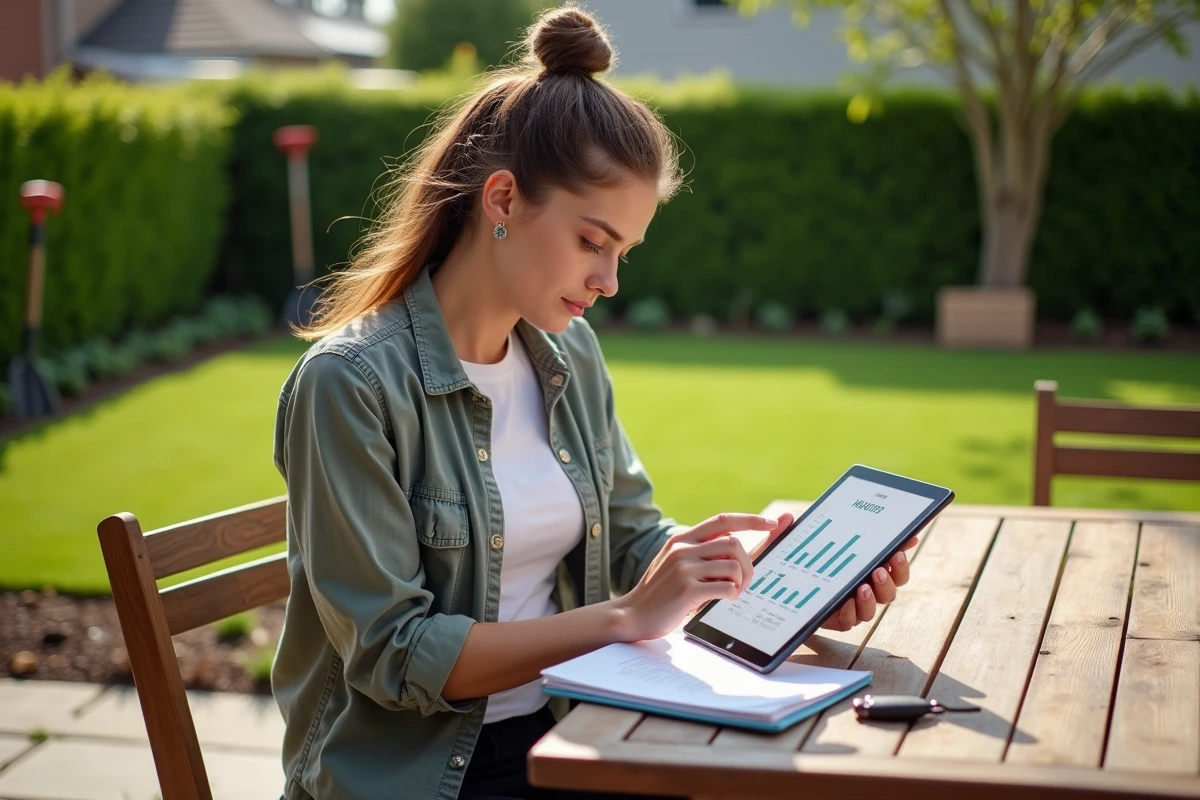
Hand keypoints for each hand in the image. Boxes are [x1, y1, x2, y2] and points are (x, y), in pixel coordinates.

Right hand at [614, 513, 776, 641]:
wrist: (632, 615)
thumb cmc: (662, 592)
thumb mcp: (678, 563)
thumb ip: (703, 553)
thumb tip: (738, 546)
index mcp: (682, 539)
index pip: (723, 520)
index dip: (750, 520)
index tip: (773, 522)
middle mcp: (682, 548)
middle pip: (734, 544)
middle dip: (748, 564)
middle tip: (743, 582)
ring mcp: (683, 568)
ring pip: (733, 566)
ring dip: (741, 582)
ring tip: (731, 592)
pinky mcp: (686, 589)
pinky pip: (726, 587)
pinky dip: (732, 595)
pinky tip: (723, 600)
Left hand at [748, 512, 919, 632]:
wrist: (773, 600)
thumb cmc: (787, 570)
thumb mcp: (783, 549)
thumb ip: (786, 532)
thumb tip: (786, 515)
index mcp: (858, 563)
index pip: (887, 556)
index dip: (901, 548)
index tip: (908, 538)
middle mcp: (861, 584)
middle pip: (892, 583)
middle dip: (895, 573)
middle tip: (885, 563)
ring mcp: (852, 604)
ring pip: (877, 603)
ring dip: (875, 594)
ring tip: (865, 584)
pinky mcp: (838, 620)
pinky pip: (852, 620)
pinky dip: (851, 610)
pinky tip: (847, 601)